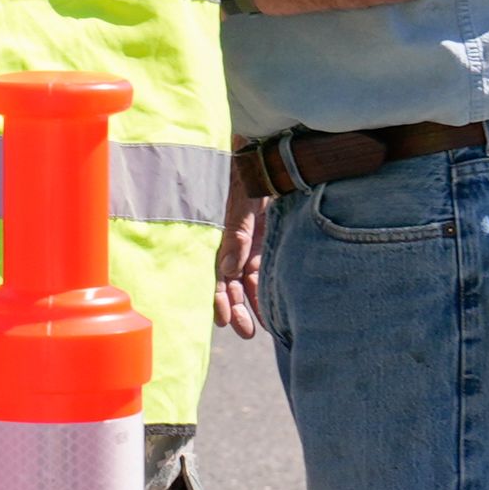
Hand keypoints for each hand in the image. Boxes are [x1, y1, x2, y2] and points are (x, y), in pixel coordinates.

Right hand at [214, 191, 270, 338]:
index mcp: (219, 238)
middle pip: (232, 284)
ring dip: (253, 303)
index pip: (216, 275)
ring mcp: (249, 245)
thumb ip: (236, 236)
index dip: (218, 298)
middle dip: (237, 309)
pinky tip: (273, 307)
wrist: (269, 157)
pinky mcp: (266, 241)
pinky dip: (266, 288)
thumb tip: (228, 269)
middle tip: (246, 332)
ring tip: (262, 328)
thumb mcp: (239, 206)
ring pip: (248, 281)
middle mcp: (232, 246)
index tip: (223, 320)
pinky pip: (263, 271)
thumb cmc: (246, 177)